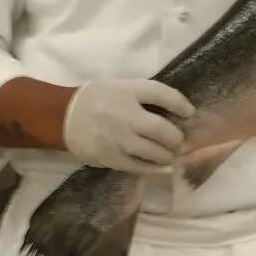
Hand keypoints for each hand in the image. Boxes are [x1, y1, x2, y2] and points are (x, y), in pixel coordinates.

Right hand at [63, 77, 193, 172]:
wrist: (65, 117)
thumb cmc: (100, 99)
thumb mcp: (123, 86)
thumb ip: (148, 94)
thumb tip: (182, 109)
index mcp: (126, 92)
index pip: (160, 94)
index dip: (180, 104)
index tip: (189, 113)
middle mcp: (123, 115)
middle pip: (161, 129)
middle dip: (176, 138)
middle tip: (179, 141)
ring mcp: (117, 139)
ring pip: (153, 152)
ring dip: (167, 154)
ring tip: (170, 153)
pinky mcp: (111, 158)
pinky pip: (139, 167)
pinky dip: (155, 168)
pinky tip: (164, 167)